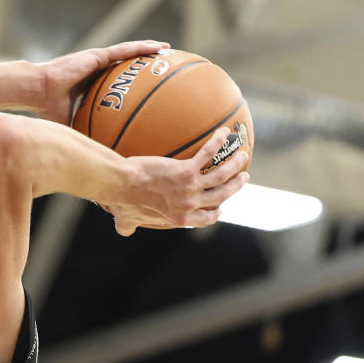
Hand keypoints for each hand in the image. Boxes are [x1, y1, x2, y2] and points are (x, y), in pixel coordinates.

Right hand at [37, 40, 169, 124]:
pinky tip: (158, 47)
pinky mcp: (97, 55)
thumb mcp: (70, 126)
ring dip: (147, 51)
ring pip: (127, 53)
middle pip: (124, 66)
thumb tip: (93, 159)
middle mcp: (94, 70)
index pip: (113, 83)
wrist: (38, 91)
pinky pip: (124, 50)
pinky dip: (142, 47)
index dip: (128, 83)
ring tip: (166, 50)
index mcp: (89, 84)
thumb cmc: (47, 109)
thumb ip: (83, 136)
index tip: (142, 86)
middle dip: (142, 64)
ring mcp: (96, 60)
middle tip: (161, 67)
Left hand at [104, 128, 250, 235]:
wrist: (121, 185)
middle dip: (235, 187)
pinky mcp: (186, 170)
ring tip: (242, 155)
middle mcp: (189, 205)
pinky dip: (218, 142)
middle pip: (221, 196)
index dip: (215, 213)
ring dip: (235, 165)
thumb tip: (122, 229)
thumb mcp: (127, 220)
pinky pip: (207, 154)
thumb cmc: (121, 201)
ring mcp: (190, 188)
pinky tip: (223, 132)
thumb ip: (128, 226)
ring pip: (222, 176)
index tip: (220, 207)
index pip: (205, 219)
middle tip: (243, 178)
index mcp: (179, 219)